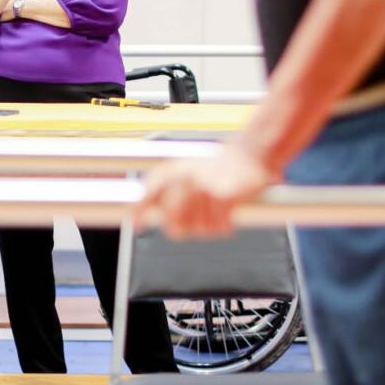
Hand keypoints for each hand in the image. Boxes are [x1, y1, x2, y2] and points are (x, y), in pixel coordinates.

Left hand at [134, 151, 275, 239]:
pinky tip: (229, 211)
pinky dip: (225, 224)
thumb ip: (160, 195)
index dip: (140, 211)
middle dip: (185, 227)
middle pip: (173, 224)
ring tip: (216, 208)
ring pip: (199, 229)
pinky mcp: (222, 196)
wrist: (249, 155)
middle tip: (199, 218)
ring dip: (210, 225)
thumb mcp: (185, 175)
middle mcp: (185, 178)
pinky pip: (219, 226)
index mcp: (174, 172)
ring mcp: (203, 187)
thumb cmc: (216, 170)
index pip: (149, 195)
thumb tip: (137, 216)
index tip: (135, 225)